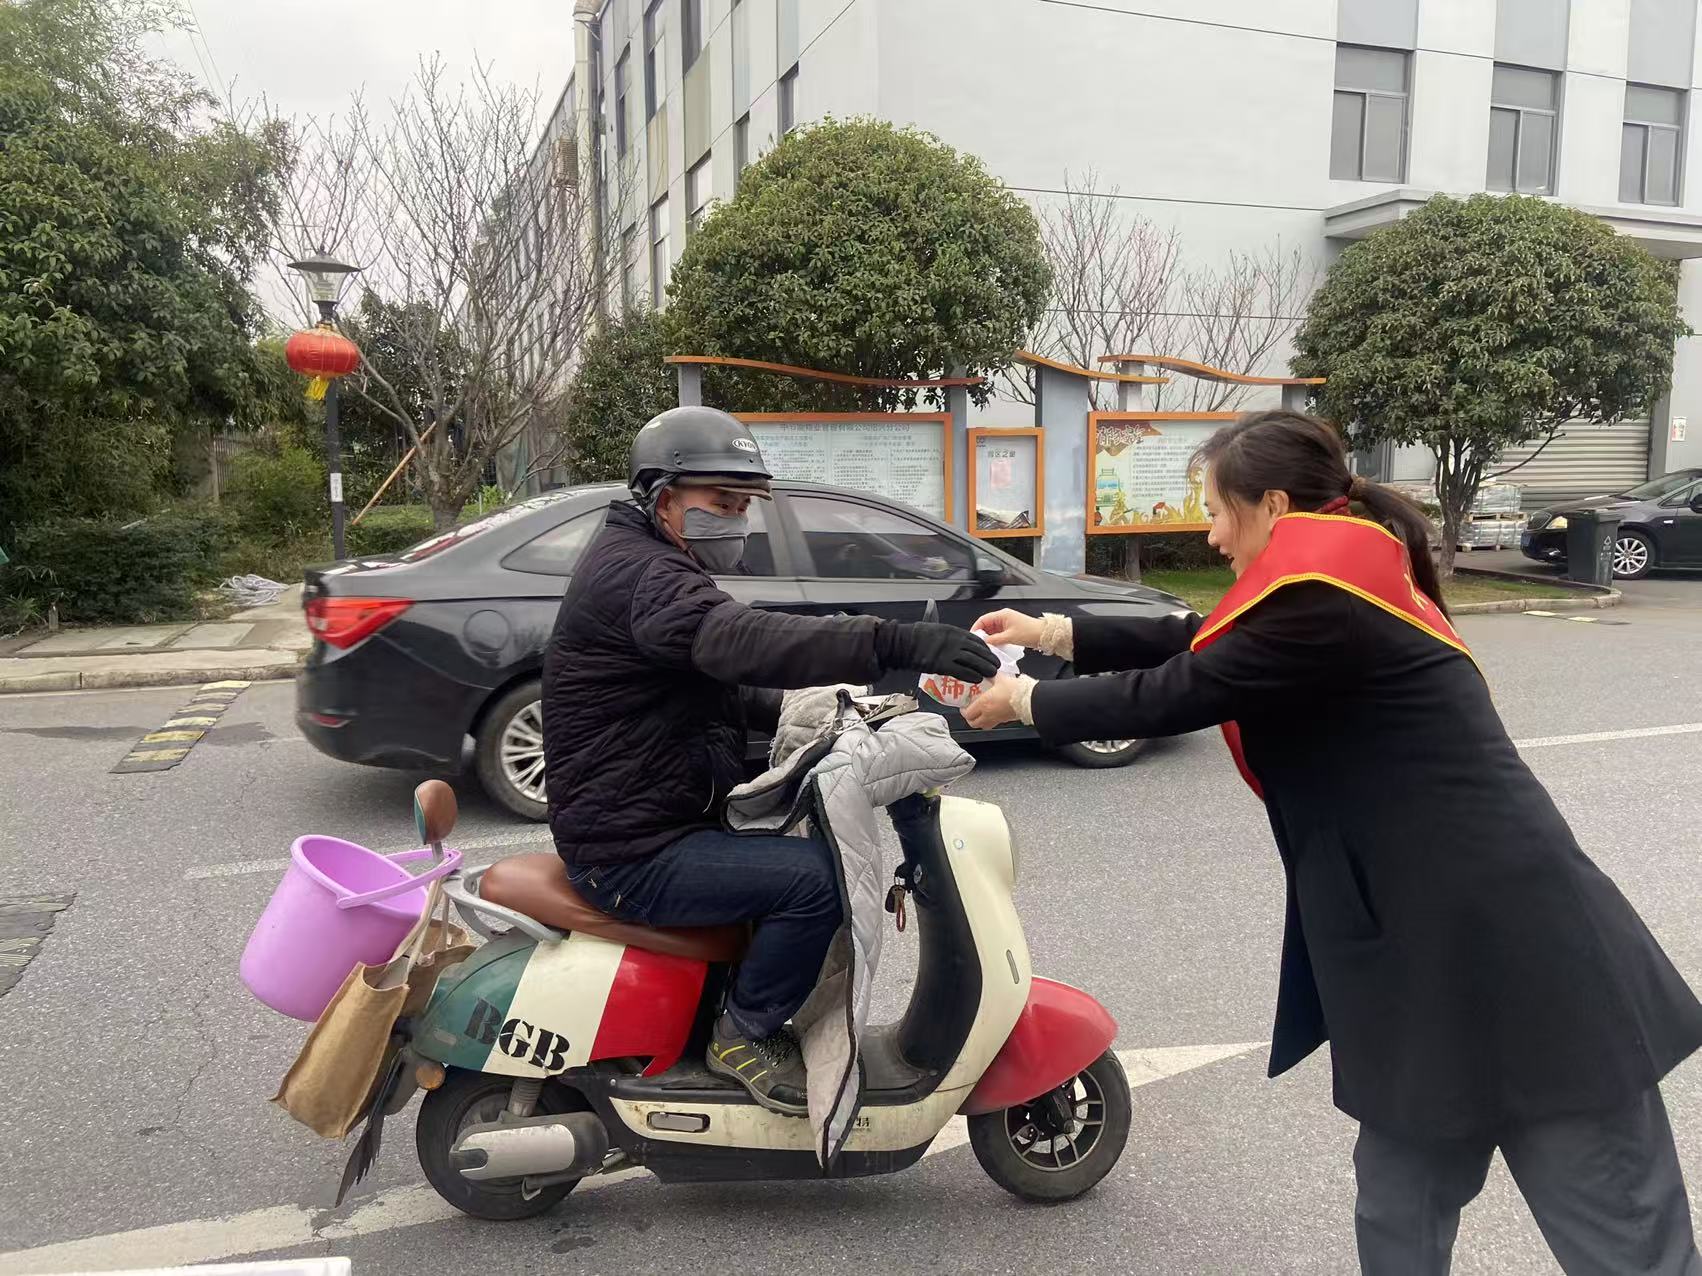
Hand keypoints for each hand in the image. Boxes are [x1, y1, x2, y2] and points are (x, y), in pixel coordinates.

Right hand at [880, 621, 999, 681]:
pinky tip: (978, 678)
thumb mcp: (937, 630)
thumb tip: (959, 642)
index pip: (976, 640)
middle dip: (989, 659)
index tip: (991, 654)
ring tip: (991, 674)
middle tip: (996, 666)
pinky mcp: (943, 664)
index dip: (986, 648)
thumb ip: (950, 636)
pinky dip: (971, 675)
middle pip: (979, 651)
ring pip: (973, 661)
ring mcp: (950, 653)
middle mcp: (955, 641)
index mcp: (954, 632)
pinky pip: (961, 671)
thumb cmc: (917, 636)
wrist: (904, 643)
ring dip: (984, 668)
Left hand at [963, 674, 1021, 729]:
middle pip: (973, 723)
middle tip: (970, 712)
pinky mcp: (1006, 720)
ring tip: (980, 714)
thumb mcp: (1000, 679)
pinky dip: (991, 720)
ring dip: (980, 721)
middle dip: (970, 718)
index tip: (964, 706)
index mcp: (984, 704)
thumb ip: (991, 676)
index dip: (963, 711)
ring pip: (984, 726)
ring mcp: (998, 719)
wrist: (1029, 699)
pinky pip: (994, 723)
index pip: (968, 713)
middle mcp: (989, 714)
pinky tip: (993, 712)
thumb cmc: (1015, 690)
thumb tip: (987, 673)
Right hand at [973, 608, 1043, 649]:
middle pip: (987, 625)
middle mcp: (1004, 617)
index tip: (973, 637)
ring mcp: (1007, 623)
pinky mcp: (1011, 629)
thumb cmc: (1030, 632)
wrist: (1045, 635)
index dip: (976, 628)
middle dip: (983, 634)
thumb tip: (984, 643)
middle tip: (980, 644)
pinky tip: (995, 646)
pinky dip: (996, 639)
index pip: (983, 619)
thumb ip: (994, 640)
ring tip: (988, 647)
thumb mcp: (1009, 637)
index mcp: (1002, 614)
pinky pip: (999, 633)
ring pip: (993, 630)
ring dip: (990, 638)